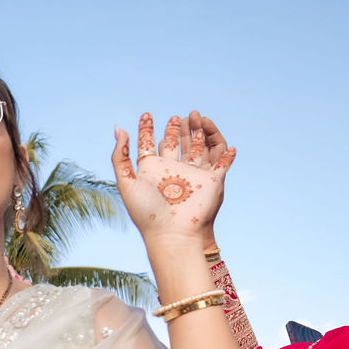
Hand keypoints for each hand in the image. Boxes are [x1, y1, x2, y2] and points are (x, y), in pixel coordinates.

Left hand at [112, 113, 234, 245]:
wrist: (171, 233)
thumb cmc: (146, 212)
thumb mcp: (127, 181)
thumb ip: (120, 156)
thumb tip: (119, 128)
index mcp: (151, 170)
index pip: (148, 144)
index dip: (146, 129)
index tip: (146, 115)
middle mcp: (171, 171)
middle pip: (173, 144)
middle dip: (174, 129)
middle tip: (175, 116)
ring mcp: (192, 175)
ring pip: (197, 149)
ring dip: (198, 134)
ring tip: (197, 117)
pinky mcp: (212, 182)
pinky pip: (221, 164)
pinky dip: (227, 155)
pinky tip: (230, 146)